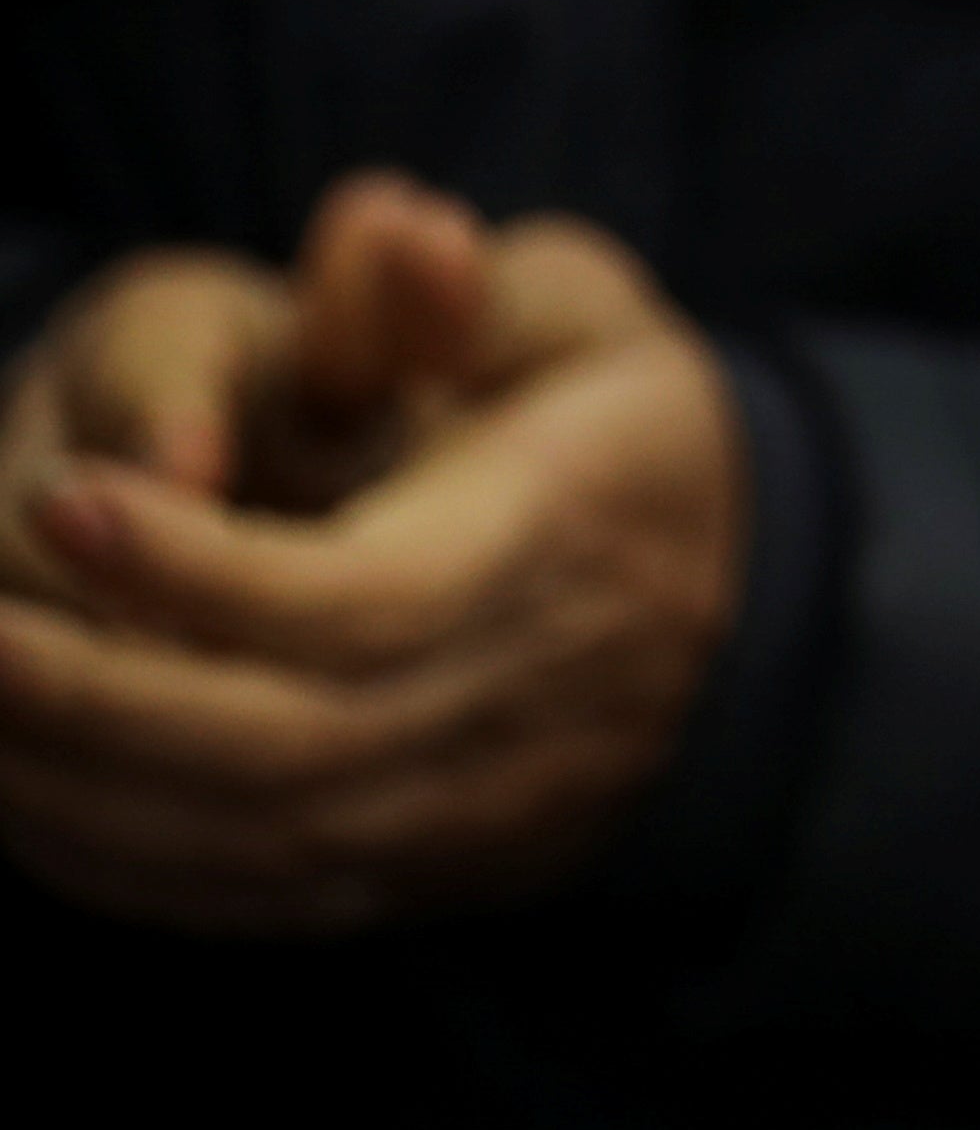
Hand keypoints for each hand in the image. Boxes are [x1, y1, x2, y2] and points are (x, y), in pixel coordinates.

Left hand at [0, 188, 743, 933]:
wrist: (758, 614)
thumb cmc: (625, 434)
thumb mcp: (587, 320)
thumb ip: (473, 288)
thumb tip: (393, 228)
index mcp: (553, 542)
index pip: (364, 598)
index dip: (198, 570)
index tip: (67, 494)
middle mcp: (515, 697)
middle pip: (281, 747)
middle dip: (90, 694)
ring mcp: (472, 806)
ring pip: (249, 840)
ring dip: (75, 786)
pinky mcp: (427, 873)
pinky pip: (250, 900)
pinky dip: (115, 859)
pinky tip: (25, 784)